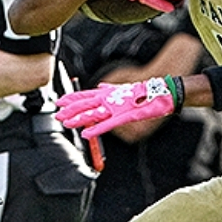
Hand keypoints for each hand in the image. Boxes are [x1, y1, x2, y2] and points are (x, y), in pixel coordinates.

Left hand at [55, 77, 180, 139]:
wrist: (163, 93)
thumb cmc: (146, 92)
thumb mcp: (125, 90)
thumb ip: (111, 90)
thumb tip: (100, 88)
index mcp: (109, 93)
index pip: (86, 95)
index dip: (72, 98)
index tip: (59, 101)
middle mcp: (110, 98)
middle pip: (85, 104)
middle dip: (70, 110)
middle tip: (57, 114)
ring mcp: (117, 106)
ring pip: (93, 113)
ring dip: (78, 119)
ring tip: (66, 123)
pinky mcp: (126, 115)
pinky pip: (108, 124)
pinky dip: (96, 129)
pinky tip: (86, 134)